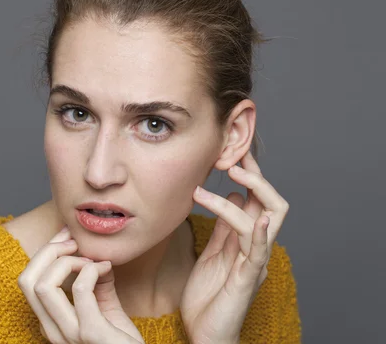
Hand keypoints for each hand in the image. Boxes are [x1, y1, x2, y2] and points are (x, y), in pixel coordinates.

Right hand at [17, 226, 144, 343]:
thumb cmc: (122, 343)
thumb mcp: (106, 311)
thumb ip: (98, 287)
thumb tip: (96, 258)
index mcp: (51, 323)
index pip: (28, 280)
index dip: (44, 251)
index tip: (67, 236)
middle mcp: (53, 331)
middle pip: (27, 279)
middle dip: (48, 250)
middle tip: (74, 242)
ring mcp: (70, 335)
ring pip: (44, 284)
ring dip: (67, 261)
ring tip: (89, 259)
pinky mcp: (92, 333)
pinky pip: (80, 290)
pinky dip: (91, 269)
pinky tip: (105, 268)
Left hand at [180, 151, 288, 343]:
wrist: (206, 332)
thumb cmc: (209, 296)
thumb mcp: (212, 254)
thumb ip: (222, 229)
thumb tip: (229, 196)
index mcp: (247, 240)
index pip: (255, 200)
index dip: (249, 175)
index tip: (233, 152)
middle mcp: (256, 247)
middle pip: (271, 203)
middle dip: (256, 178)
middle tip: (233, 161)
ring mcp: (255, 262)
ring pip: (266, 219)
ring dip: (244, 196)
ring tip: (220, 181)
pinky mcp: (248, 278)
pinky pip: (259, 252)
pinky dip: (261, 233)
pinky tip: (260, 218)